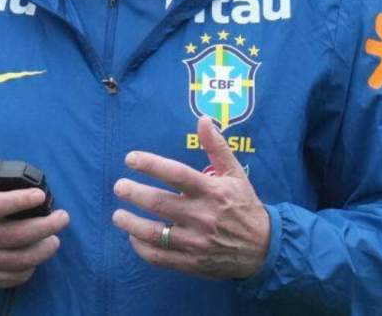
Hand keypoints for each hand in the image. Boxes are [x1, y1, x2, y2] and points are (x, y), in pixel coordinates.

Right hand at [0, 177, 68, 288]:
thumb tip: (24, 176)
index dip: (21, 200)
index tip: (40, 195)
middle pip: (15, 235)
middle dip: (45, 227)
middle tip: (62, 218)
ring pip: (18, 259)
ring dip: (42, 250)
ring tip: (54, 240)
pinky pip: (10, 277)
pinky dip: (28, 269)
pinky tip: (36, 259)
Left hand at [112, 116, 269, 279]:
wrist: (264, 249)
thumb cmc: (245, 206)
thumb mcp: (236, 174)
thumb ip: (217, 147)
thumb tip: (204, 119)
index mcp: (212, 191)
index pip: (176, 174)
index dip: (150, 164)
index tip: (130, 159)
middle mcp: (202, 216)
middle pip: (159, 203)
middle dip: (134, 193)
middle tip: (119, 187)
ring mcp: (196, 242)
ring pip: (155, 233)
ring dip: (131, 224)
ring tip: (117, 215)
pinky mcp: (192, 262)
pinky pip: (160, 257)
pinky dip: (142, 247)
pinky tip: (134, 237)